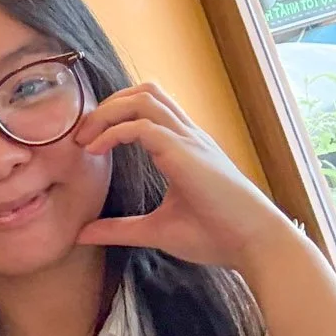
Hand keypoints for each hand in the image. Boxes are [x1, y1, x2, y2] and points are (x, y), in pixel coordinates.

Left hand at [74, 84, 301, 272]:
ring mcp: (188, 141)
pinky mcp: (185, 153)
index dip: (114, 114)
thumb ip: (120, 229)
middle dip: (108, 105)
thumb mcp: (156, 230)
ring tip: (86, 138)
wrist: (254, 244)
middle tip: (81, 135)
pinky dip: (114, 131)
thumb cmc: (216, 236)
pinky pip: (143, 126)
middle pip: (144, 91)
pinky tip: (96, 150)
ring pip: (144, 98)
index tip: (87, 142)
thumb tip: (82, 233)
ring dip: (108, 112)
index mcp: (184, 147)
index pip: (149, 107)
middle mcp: (187, 136)